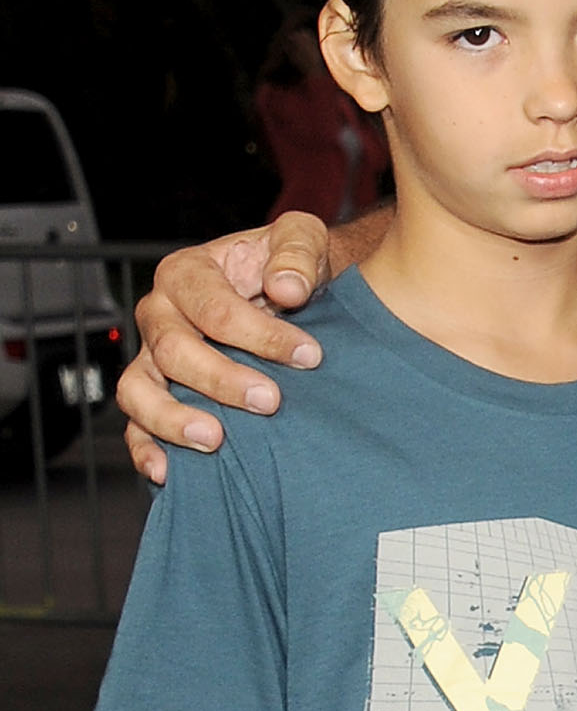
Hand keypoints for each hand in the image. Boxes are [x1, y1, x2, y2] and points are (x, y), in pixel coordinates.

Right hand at [119, 215, 336, 478]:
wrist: (288, 292)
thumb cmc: (290, 266)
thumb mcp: (302, 238)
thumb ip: (296, 253)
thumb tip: (287, 288)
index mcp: (187, 272)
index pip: (213, 308)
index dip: (260, 334)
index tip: (309, 356)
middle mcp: (160, 314)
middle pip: (173, 351)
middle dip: (223, 379)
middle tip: (270, 400)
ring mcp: (150, 357)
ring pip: (139, 390)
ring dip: (174, 418)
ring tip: (216, 439)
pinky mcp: (154, 394)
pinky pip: (134, 425)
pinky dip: (146, 449)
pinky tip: (168, 472)